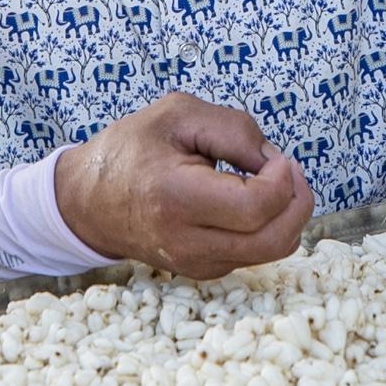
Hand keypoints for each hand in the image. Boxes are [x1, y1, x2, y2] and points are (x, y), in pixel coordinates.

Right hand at [52, 94, 314, 283]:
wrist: (87, 201)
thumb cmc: (131, 150)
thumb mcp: (177, 114)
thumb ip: (233, 129)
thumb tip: (275, 161)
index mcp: (176, 198)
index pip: (254, 207)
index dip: (282, 179)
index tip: (276, 156)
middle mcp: (187, 242)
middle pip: (274, 239)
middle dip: (298, 202)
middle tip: (290, 169)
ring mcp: (196, 264)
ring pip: (272, 251)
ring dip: (287, 215)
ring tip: (272, 181)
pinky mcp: (203, 271)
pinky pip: (255, 254)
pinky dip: (268, 226)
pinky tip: (251, 200)